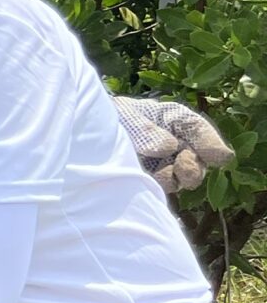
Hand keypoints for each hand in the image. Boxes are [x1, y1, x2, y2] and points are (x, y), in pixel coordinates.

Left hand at [115, 95, 233, 192]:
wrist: (85, 136)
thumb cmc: (105, 117)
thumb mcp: (121, 115)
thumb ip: (143, 129)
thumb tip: (168, 147)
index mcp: (172, 118)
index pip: (198, 129)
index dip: (210, 143)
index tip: (217, 157)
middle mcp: (176, 142)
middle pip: (198, 159)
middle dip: (193, 166)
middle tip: (181, 166)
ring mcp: (167, 164)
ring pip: (185, 178)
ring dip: (175, 178)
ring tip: (157, 173)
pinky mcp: (154, 181)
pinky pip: (164, 188)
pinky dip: (159, 186)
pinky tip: (145, 180)